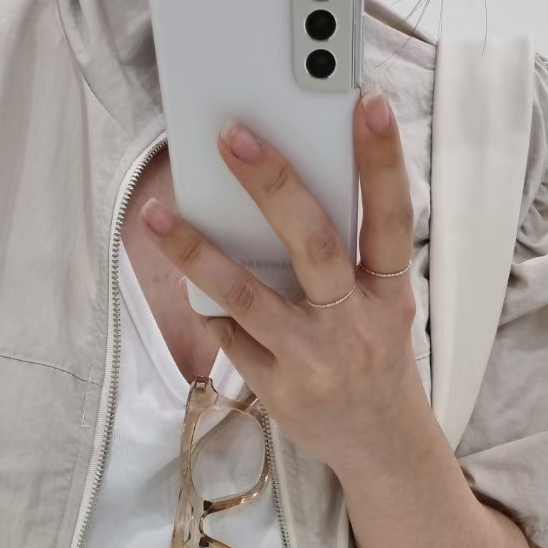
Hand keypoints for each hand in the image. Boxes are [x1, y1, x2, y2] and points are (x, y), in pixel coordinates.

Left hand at [138, 90, 422, 471]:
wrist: (382, 446)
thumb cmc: (376, 357)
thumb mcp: (384, 307)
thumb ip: (349, 257)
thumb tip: (286, 190)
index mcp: (389, 295)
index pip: (390, 219)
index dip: (383, 161)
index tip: (367, 101)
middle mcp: (353, 326)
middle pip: (312, 245)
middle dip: (273, 185)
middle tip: (233, 133)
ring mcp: (312, 360)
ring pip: (248, 298)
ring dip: (197, 253)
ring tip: (157, 216)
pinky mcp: (278, 390)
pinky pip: (230, 336)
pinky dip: (208, 305)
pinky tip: (185, 280)